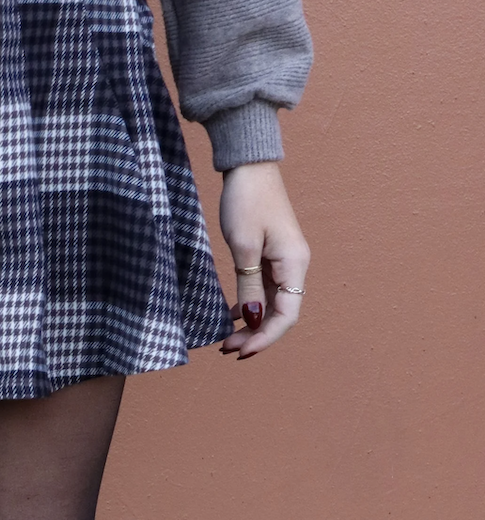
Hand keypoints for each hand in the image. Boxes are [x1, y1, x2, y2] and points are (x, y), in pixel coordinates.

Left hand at [217, 162, 309, 360]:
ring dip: (251, 324)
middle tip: (226, 349)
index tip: (240, 352)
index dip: (265, 338)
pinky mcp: (270, 256)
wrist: (248, 167)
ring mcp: (283, 262)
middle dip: (255, 335)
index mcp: (294, 264)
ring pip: (271, 304)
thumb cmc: (246, 200)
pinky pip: (264, 290)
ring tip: (226, 340)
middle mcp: (294, 266)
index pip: (286, 315)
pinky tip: (232, 315)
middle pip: (280, 314)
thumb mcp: (243, 246)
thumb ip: (249, 285)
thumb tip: (253, 320)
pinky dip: (249, 306)